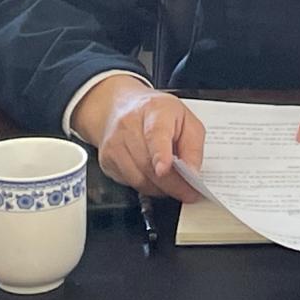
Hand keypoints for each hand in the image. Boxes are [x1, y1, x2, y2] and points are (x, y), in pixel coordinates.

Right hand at [72, 76, 205, 201]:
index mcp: (154, 110)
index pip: (155, 133)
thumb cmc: (156, 113)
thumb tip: (193, 172)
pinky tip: (154, 177)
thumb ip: (193, 146)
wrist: (119, 106)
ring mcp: (114, 143)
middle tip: (188, 192)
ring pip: (139, 179)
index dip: (160, 153)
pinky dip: (146, 186)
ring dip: (160, 188)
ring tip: (172, 182)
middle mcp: (129, 125)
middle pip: (148, 163)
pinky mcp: (106, 160)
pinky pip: (130, 183)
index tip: (164, 168)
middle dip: (172, 184)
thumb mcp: (185, 119)